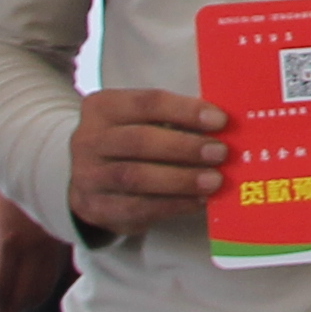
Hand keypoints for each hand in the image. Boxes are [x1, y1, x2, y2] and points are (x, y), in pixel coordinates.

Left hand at [0, 172, 72, 311]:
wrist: (31, 150)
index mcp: (6, 243)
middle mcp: (33, 248)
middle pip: (25, 296)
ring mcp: (52, 244)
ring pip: (44, 288)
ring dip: (28, 303)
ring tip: (13, 307)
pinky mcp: (64, 238)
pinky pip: (56, 272)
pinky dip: (43, 286)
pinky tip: (33, 287)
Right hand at [68, 84, 228, 233]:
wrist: (87, 177)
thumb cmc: (128, 141)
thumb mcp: (139, 120)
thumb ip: (174, 120)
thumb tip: (223, 127)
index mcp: (104, 107)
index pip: (147, 103)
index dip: (185, 111)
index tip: (220, 120)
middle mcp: (89, 140)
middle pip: (139, 141)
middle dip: (185, 147)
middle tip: (220, 153)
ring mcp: (88, 176)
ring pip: (136, 177)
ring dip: (181, 179)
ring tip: (214, 180)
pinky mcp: (95, 208)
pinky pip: (137, 208)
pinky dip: (173, 205)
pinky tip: (198, 201)